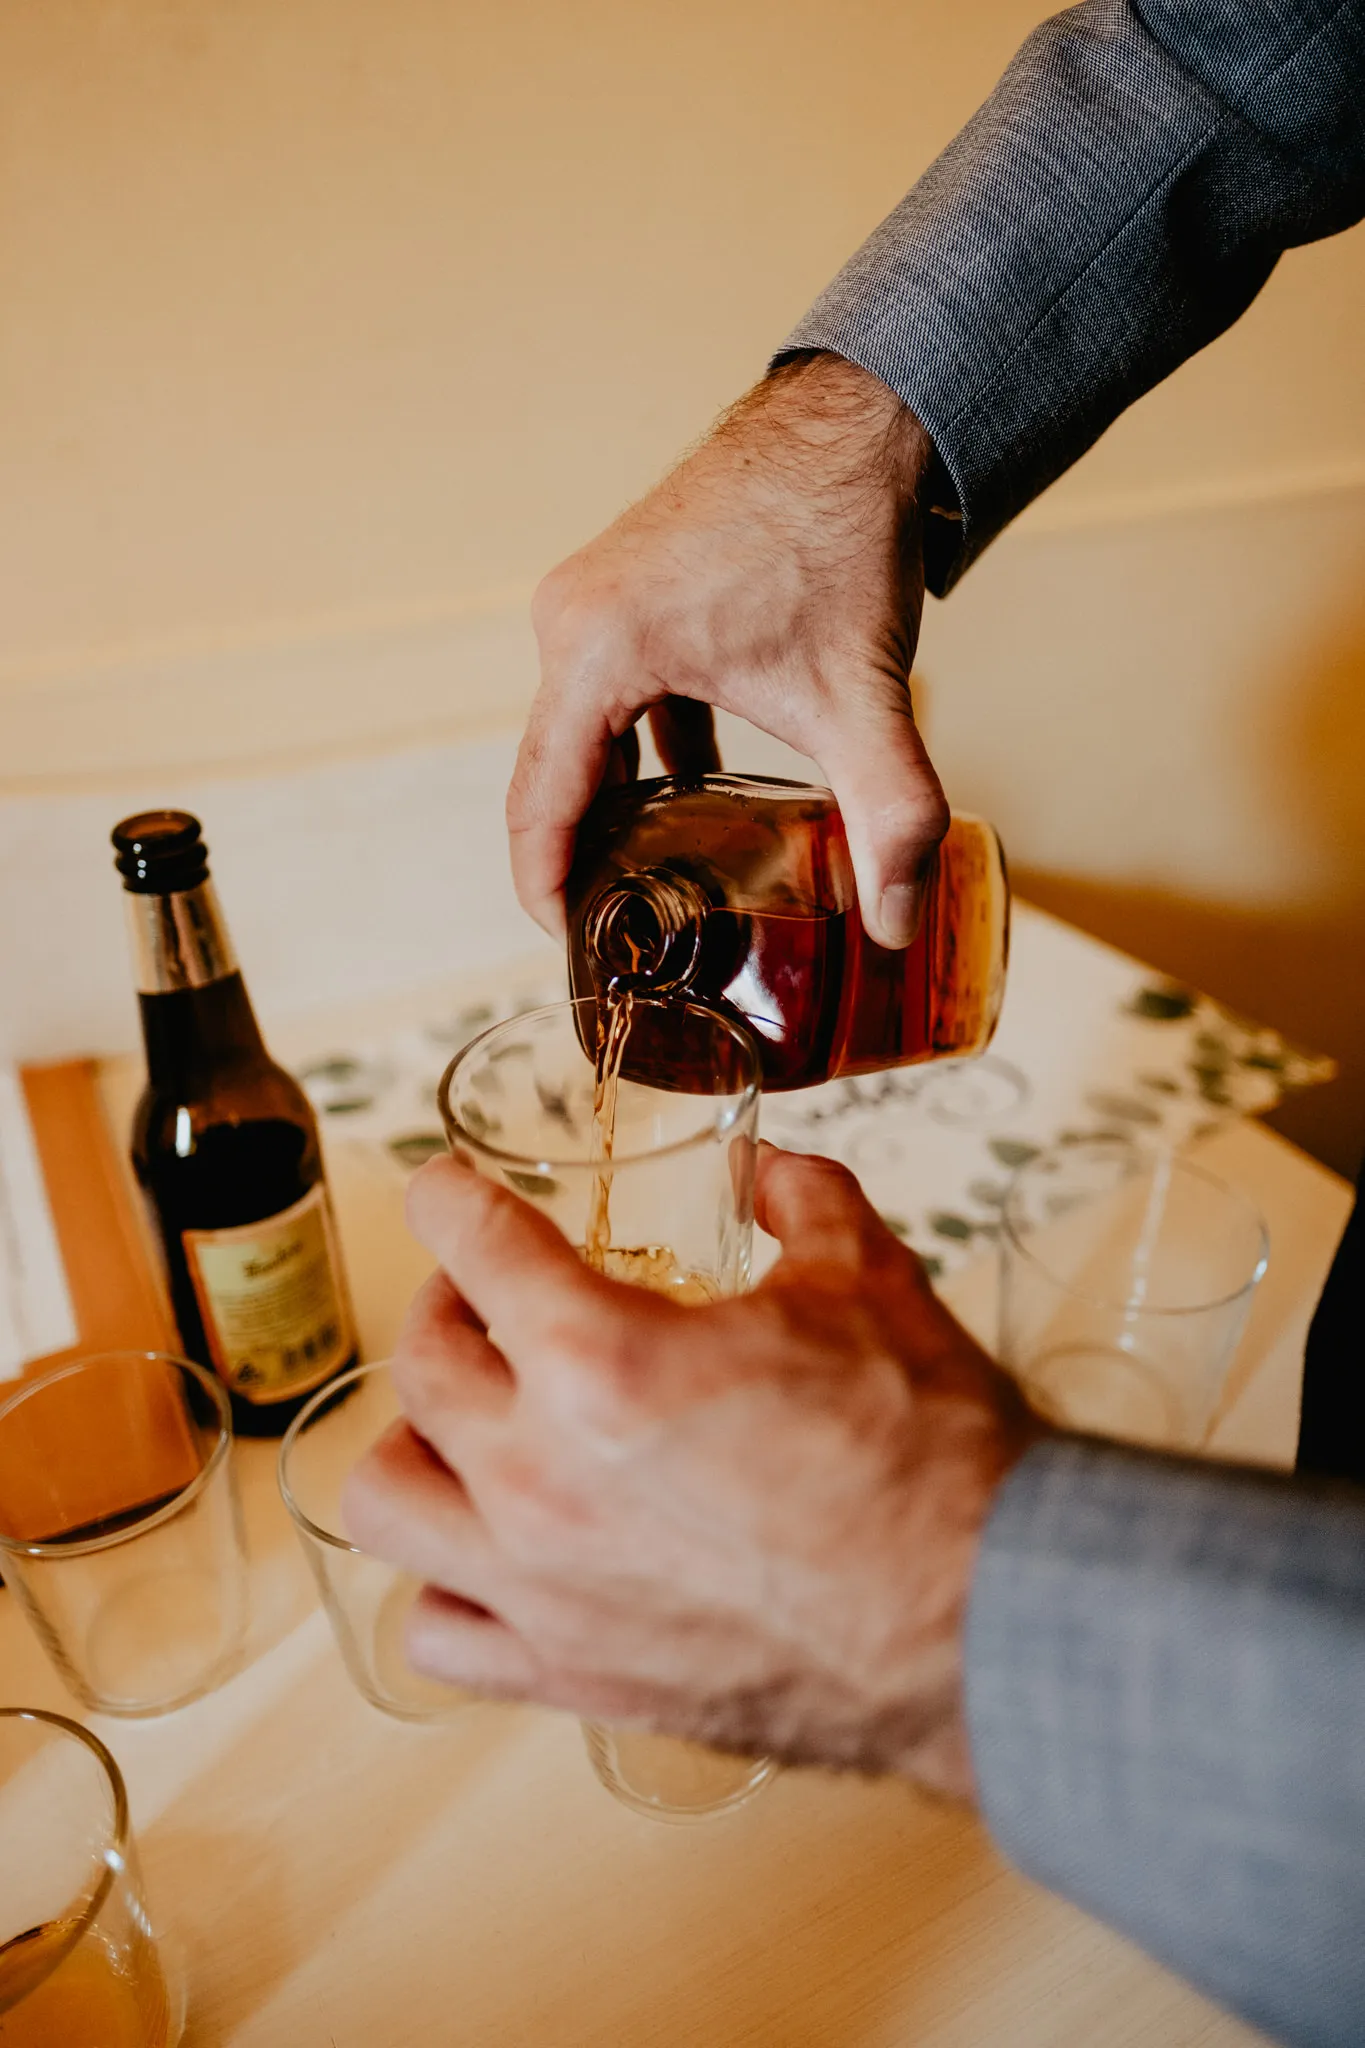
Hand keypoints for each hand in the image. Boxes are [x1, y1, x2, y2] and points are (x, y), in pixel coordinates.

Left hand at [341, 1145, 1044, 1798]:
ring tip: (465, 1424)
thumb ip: (803, 1202)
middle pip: (422, 1363)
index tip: (445, 1193)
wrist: (982, 1620)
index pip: (470, 1243)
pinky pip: (440, 1632)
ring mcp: (542, 1587)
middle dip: (447, 1305)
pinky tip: (493, 1556)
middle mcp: (540, 1475)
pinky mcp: (572, 1675)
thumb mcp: (868, 1280)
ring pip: (389, 1499)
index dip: (447, 1200)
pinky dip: (447, 1584)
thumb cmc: (928, 1456)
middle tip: (489, 1299)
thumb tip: (774, 1173)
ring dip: (415, 1442)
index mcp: (600, 1358)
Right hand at [507, 351, 946, 949]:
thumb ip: (889, 814)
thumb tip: (898, 922)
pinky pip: (612, 697)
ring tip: (650, 885)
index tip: (568, 950)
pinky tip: (691, 800)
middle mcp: (572, 621)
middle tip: (619, 938)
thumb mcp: (860, 694)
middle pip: (554, 774)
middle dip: (582, 860)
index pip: (539, 804)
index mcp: (597, 651)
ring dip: (613, 807)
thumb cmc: (840, 534)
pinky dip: (642, 754)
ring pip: (583, 736)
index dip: (544, 890)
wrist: (861, 421)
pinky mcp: (626, 591)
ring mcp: (592, 600)